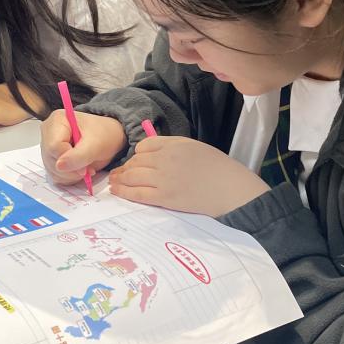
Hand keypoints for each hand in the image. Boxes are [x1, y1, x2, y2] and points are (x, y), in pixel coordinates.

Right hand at [41, 110, 126, 185]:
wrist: (109, 138)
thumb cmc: (104, 135)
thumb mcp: (96, 145)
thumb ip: (78, 156)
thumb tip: (59, 166)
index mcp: (57, 120)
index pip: (53, 146)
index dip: (68, 160)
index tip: (85, 167)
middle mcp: (48, 133)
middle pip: (50, 159)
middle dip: (71, 170)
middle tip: (87, 168)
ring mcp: (48, 147)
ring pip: (51, 170)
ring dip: (71, 175)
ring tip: (85, 168)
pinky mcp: (51, 159)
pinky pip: (55, 175)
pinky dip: (69, 178)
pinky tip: (79, 170)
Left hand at [108, 136, 269, 215]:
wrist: (230, 189)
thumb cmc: (218, 168)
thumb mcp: (195, 147)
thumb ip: (172, 146)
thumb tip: (149, 151)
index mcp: (174, 145)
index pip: (145, 146)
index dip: (137, 155)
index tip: (135, 161)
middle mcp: (165, 160)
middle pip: (136, 162)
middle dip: (125, 168)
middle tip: (117, 174)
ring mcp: (164, 179)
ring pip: (133, 177)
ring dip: (120, 179)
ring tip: (113, 182)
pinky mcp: (165, 198)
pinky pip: (138, 194)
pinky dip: (125, 192)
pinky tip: (117, 191)